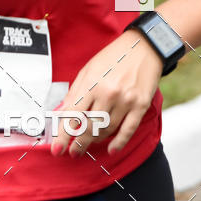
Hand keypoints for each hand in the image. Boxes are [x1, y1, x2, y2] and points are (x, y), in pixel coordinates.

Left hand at [49, 28, 162, 157]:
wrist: (144, 47)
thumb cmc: (113, 58)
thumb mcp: (88, 70)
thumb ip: (75, 91)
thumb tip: (62, 112)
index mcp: (91, 83)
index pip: (72, 114)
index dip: (63, 134)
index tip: (56, 148)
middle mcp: (108, 93)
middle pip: (89, 127)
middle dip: (78, 143)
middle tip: (73, 152)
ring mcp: (125, 100)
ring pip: (107, 130)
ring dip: (96, 141)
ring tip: (88, 145)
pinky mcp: (141, 105)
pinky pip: (128, 130)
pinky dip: (119, 142)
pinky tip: (111, 149)